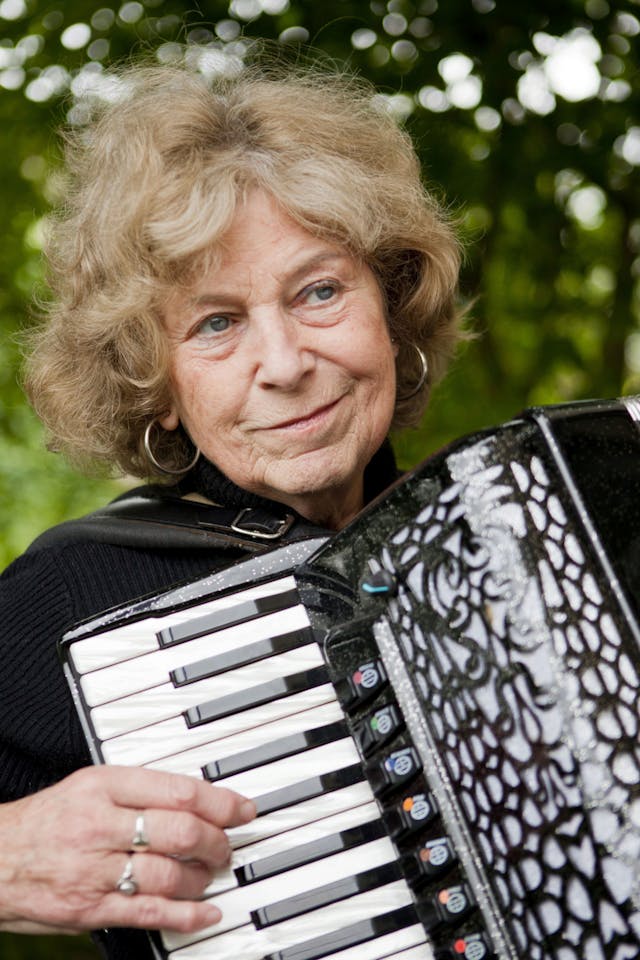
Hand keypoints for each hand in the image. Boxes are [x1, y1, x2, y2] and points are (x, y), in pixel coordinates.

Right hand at [0, 765, 255, 934]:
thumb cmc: (44, 821)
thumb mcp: (87, 785)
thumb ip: (137, 789)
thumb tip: (194, 800)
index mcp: (103, 785)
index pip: (177, 790)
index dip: (220, 801)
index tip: (241, 808)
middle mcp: (101, 824)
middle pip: (180, 832)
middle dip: (215, 841)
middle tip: (225, 845)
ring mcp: (95, 870)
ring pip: (170, 874)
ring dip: (202, 877)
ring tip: (209, 874)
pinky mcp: (90, 909)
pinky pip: (149, 913)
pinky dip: (187, 915)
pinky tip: (206, 913)